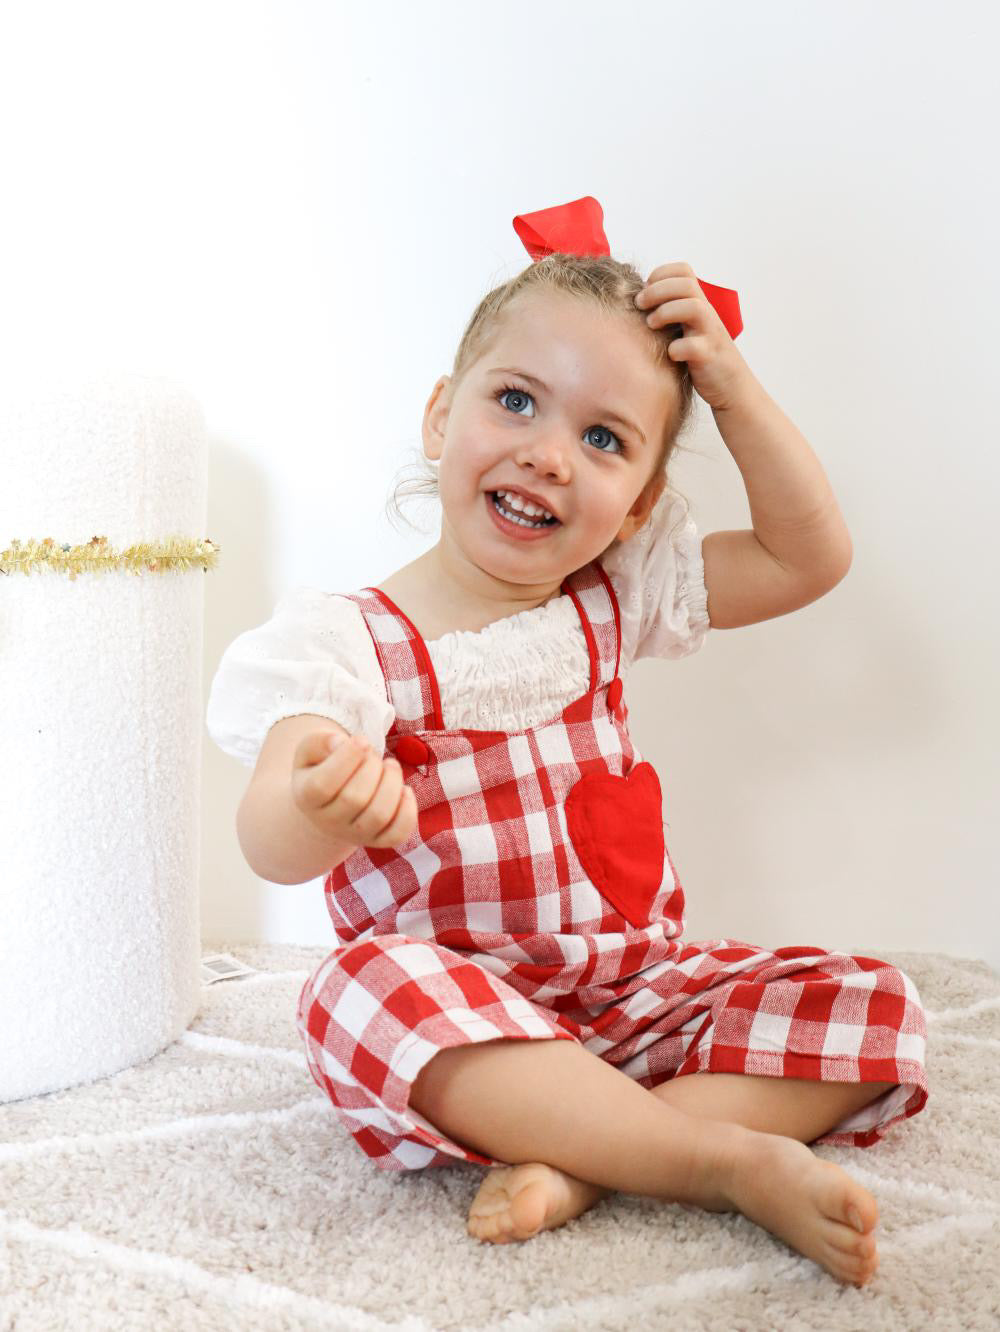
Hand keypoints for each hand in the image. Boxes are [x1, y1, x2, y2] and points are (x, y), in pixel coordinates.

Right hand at [291, 727, 417, 850]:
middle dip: (372, 766)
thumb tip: (340, 743)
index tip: (361, 740)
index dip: (346, 758)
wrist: (330, 803)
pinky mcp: (379, 840)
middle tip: (373, 754)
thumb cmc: (322, 768)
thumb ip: (321, 741)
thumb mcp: (311, 750)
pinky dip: (408, 809)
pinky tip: (404, 790)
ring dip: (392, 783)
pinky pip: (398, 833)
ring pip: (379, 815)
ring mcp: (354, 835)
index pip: (323, 785)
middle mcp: (328, 822)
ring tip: (390, 766)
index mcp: (306, 797)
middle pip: (355, 798)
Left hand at [634, 261, 752, 411]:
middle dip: (657, 290)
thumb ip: (670, 311)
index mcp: (698, 303)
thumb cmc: (699, 356)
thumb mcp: (686, 327)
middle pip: (686, 284)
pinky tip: (670, 354)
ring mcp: (709, 334)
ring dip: (667, 312)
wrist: (730, 386)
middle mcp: (706, 314)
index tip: (644, 289)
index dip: (661, 273)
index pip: (683, 270)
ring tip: (651, 324)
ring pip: (694, 308)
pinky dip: (677, 349)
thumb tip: (637, 301)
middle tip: (640, 304)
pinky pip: (694, 346)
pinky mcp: (709, 357)